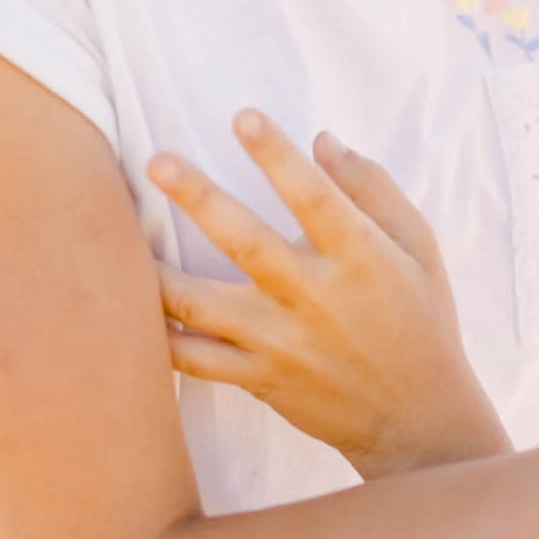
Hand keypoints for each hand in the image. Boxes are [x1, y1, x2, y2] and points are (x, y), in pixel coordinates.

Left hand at [148, 113, 509, 476]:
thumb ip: (374, 190)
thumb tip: (324, 141)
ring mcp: (282, 343)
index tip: (244, 117)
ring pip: (203, 307)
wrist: (416, 420)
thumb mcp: (418, 248)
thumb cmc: (421, 320)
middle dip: (199, 199)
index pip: (314, 198)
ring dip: (159, 273)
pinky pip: (197, 361)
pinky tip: (125, 310)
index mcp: (360, 259)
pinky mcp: (260, 379)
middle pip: (246, 242)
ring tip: (117, 241)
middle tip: (158, 161)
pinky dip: (159, 339)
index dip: (278, 157)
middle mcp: (315, 299)